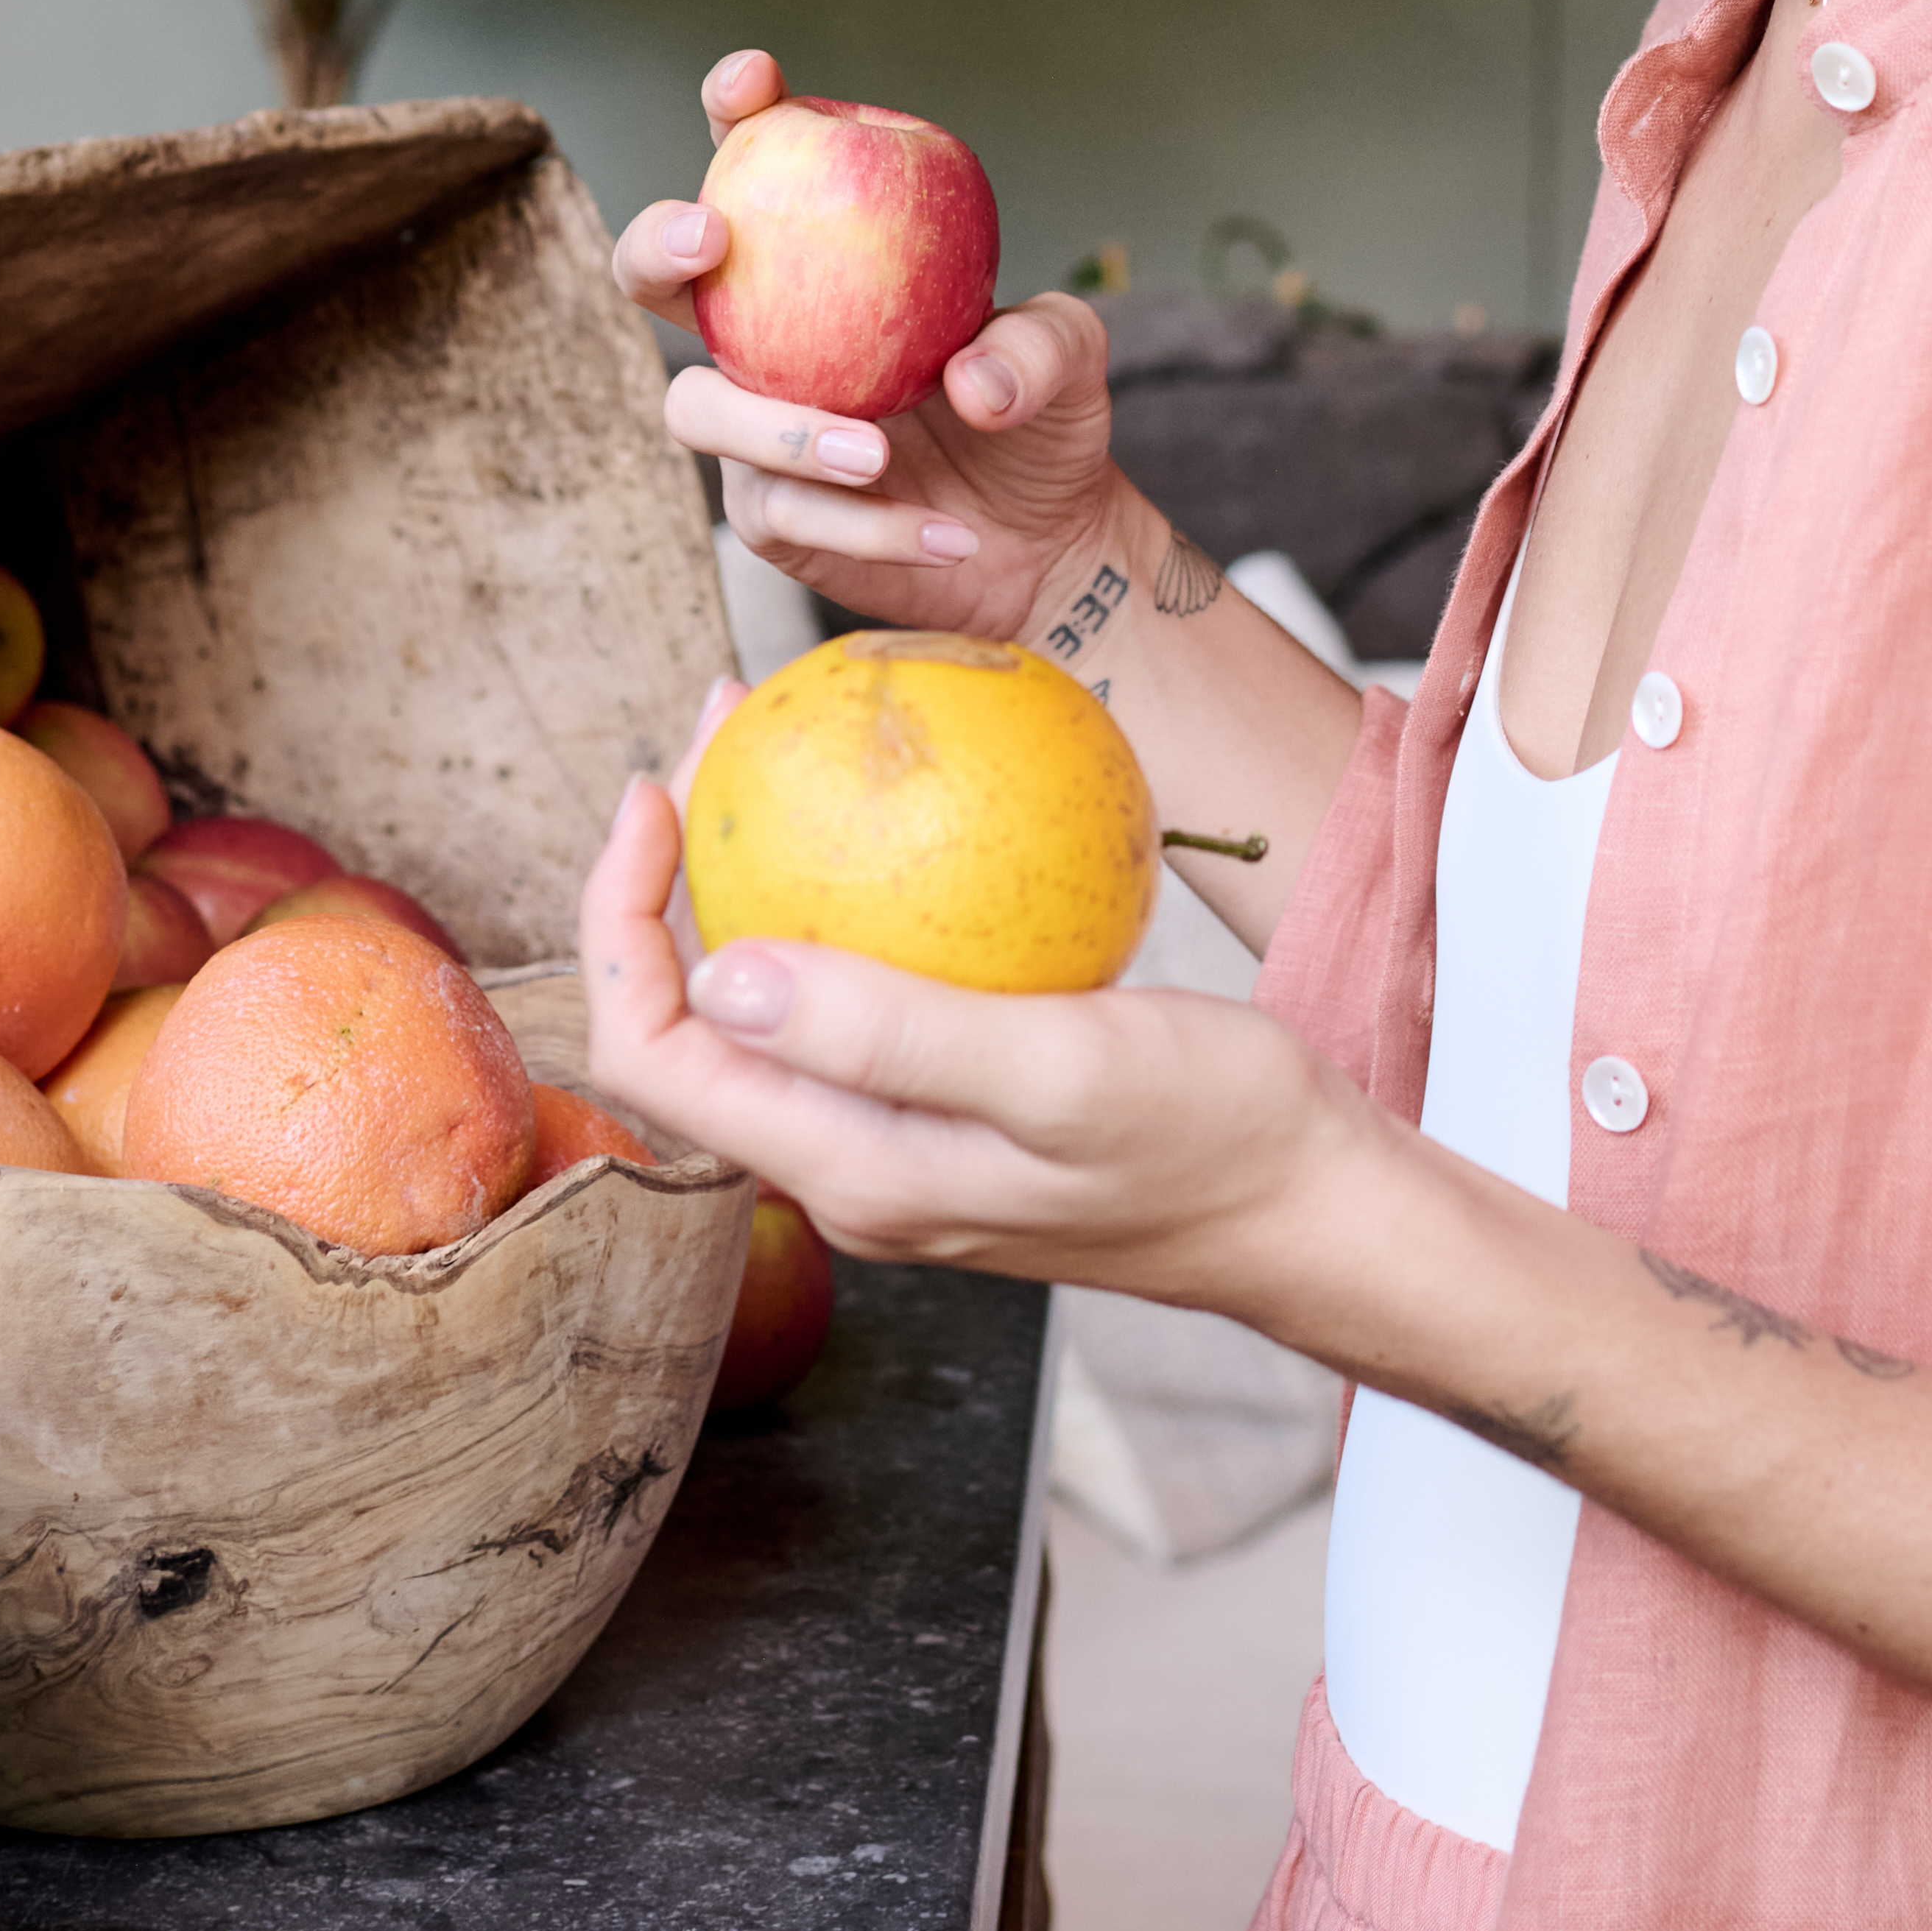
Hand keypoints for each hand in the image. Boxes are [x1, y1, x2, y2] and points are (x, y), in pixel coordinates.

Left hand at [580, 770, 1370, 1315]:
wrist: (1313, 1203)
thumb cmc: (1212, 1136)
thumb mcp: (1060, 1071)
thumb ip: (891, 1034)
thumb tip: (719, 977)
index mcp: (850, 1171)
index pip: (658, 1055)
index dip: (618, 923)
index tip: (661, 791)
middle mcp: (852, 1164)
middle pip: (692, 1020)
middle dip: (669, 874)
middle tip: (729, 727)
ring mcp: (902, 1137)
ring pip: (769, 999)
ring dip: (752, 873)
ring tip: (790, 743)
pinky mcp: (956, 1101)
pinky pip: (862, 989)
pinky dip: (852, 892)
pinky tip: (910, 811)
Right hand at [613, 46, 1126, 644]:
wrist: (1045, 536)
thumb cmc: (1039, 412)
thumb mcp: (1069, 357)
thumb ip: (1036, 348)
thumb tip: (967, 381)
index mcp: (824, 253)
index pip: (759, 161)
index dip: (738, 110)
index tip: (754, 80)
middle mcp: (764, 327)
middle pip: (657, 274)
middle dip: (657, 243)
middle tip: (713, 236)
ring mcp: (753, 419)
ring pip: (697, 408)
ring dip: (780, 428)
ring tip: (879, 455)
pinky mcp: (769, 511)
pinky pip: (782, 512)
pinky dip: (869, 526)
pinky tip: (951, 535)